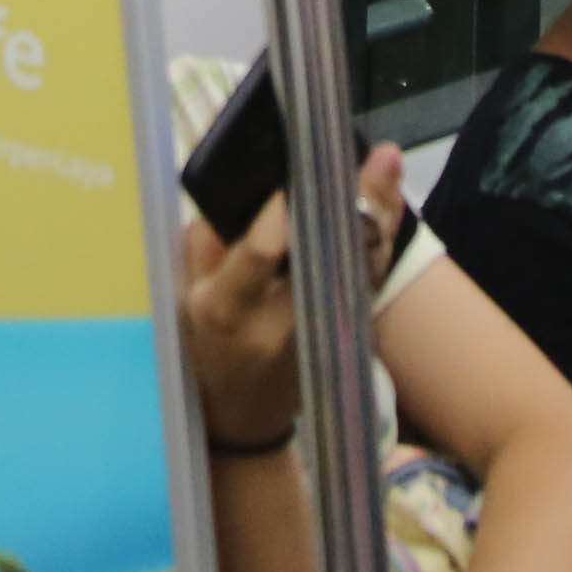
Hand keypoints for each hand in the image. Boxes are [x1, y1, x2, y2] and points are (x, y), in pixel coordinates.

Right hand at [174, 142, 404, 446]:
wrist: (241, 415)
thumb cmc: (205, 343)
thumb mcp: (184, 295)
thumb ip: (205, 242)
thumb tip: (249, 188)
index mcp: (226, 308)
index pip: (260, 254)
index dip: (283, 215)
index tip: (300, 173)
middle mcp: (276, 323)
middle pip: (327, 255)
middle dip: (353, 203)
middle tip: (377, 157)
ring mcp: (318, 332)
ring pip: (359, 265)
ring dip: (379, 213)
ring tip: (387, 164)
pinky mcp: (346, 336)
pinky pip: (367, 279)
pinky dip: (378, 238)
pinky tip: (387, 201)